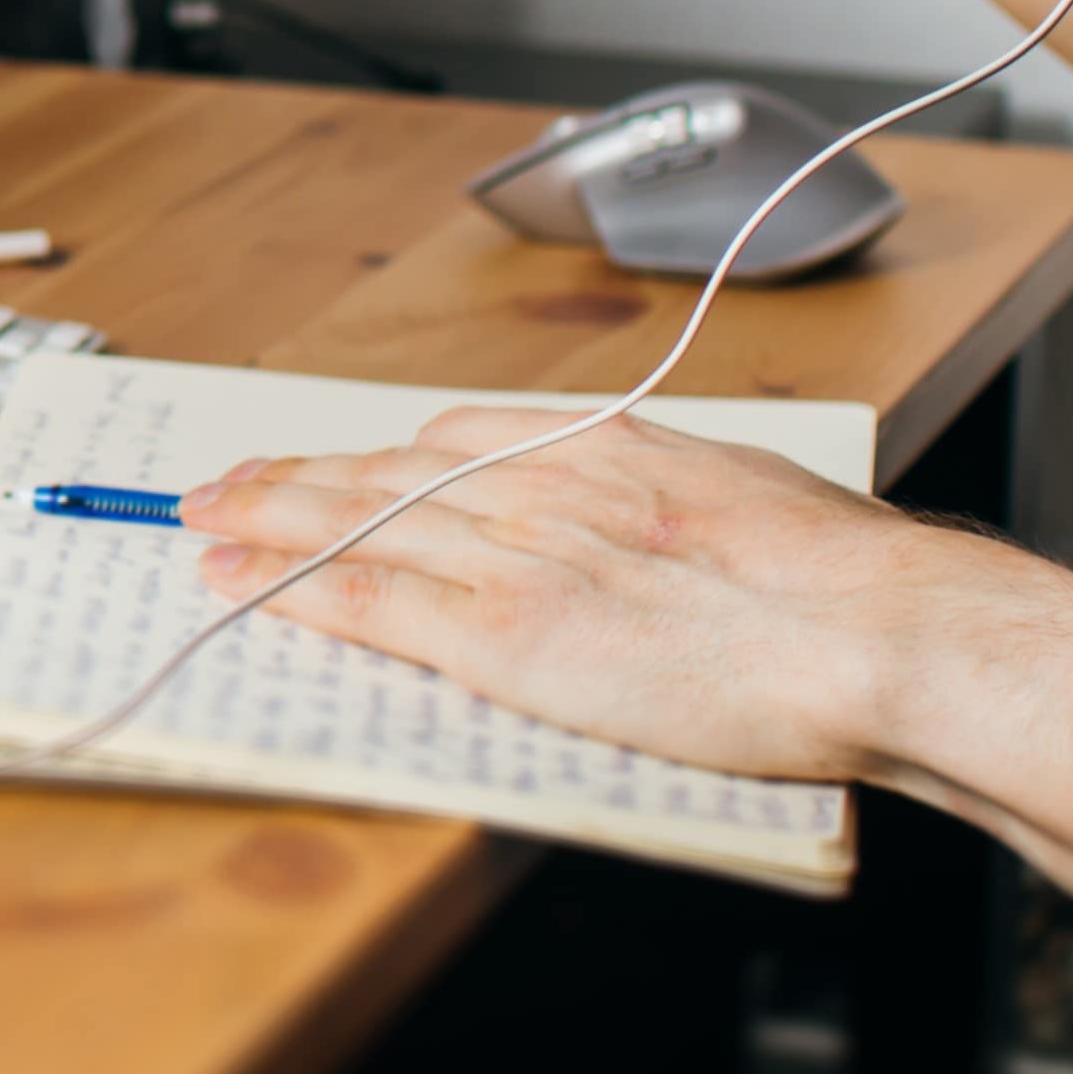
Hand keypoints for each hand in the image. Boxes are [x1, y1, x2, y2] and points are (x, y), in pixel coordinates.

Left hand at [181, 405, 971, 785]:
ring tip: (202, 518)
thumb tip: (674, 517)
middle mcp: (547, 483)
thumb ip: (681, 500)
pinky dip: (294, 586)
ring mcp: (521, 555)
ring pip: (360, 521)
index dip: (381, 453)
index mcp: (608, 447)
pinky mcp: (508, 635)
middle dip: (299, 476)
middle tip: (225, 479)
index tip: (339, 458)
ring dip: (269, 519)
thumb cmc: (843, 583)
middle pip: (389, 469)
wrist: (870, 629)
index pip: (458, 438)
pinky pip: (375, 602)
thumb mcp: (750, 499)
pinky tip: (239, 579)